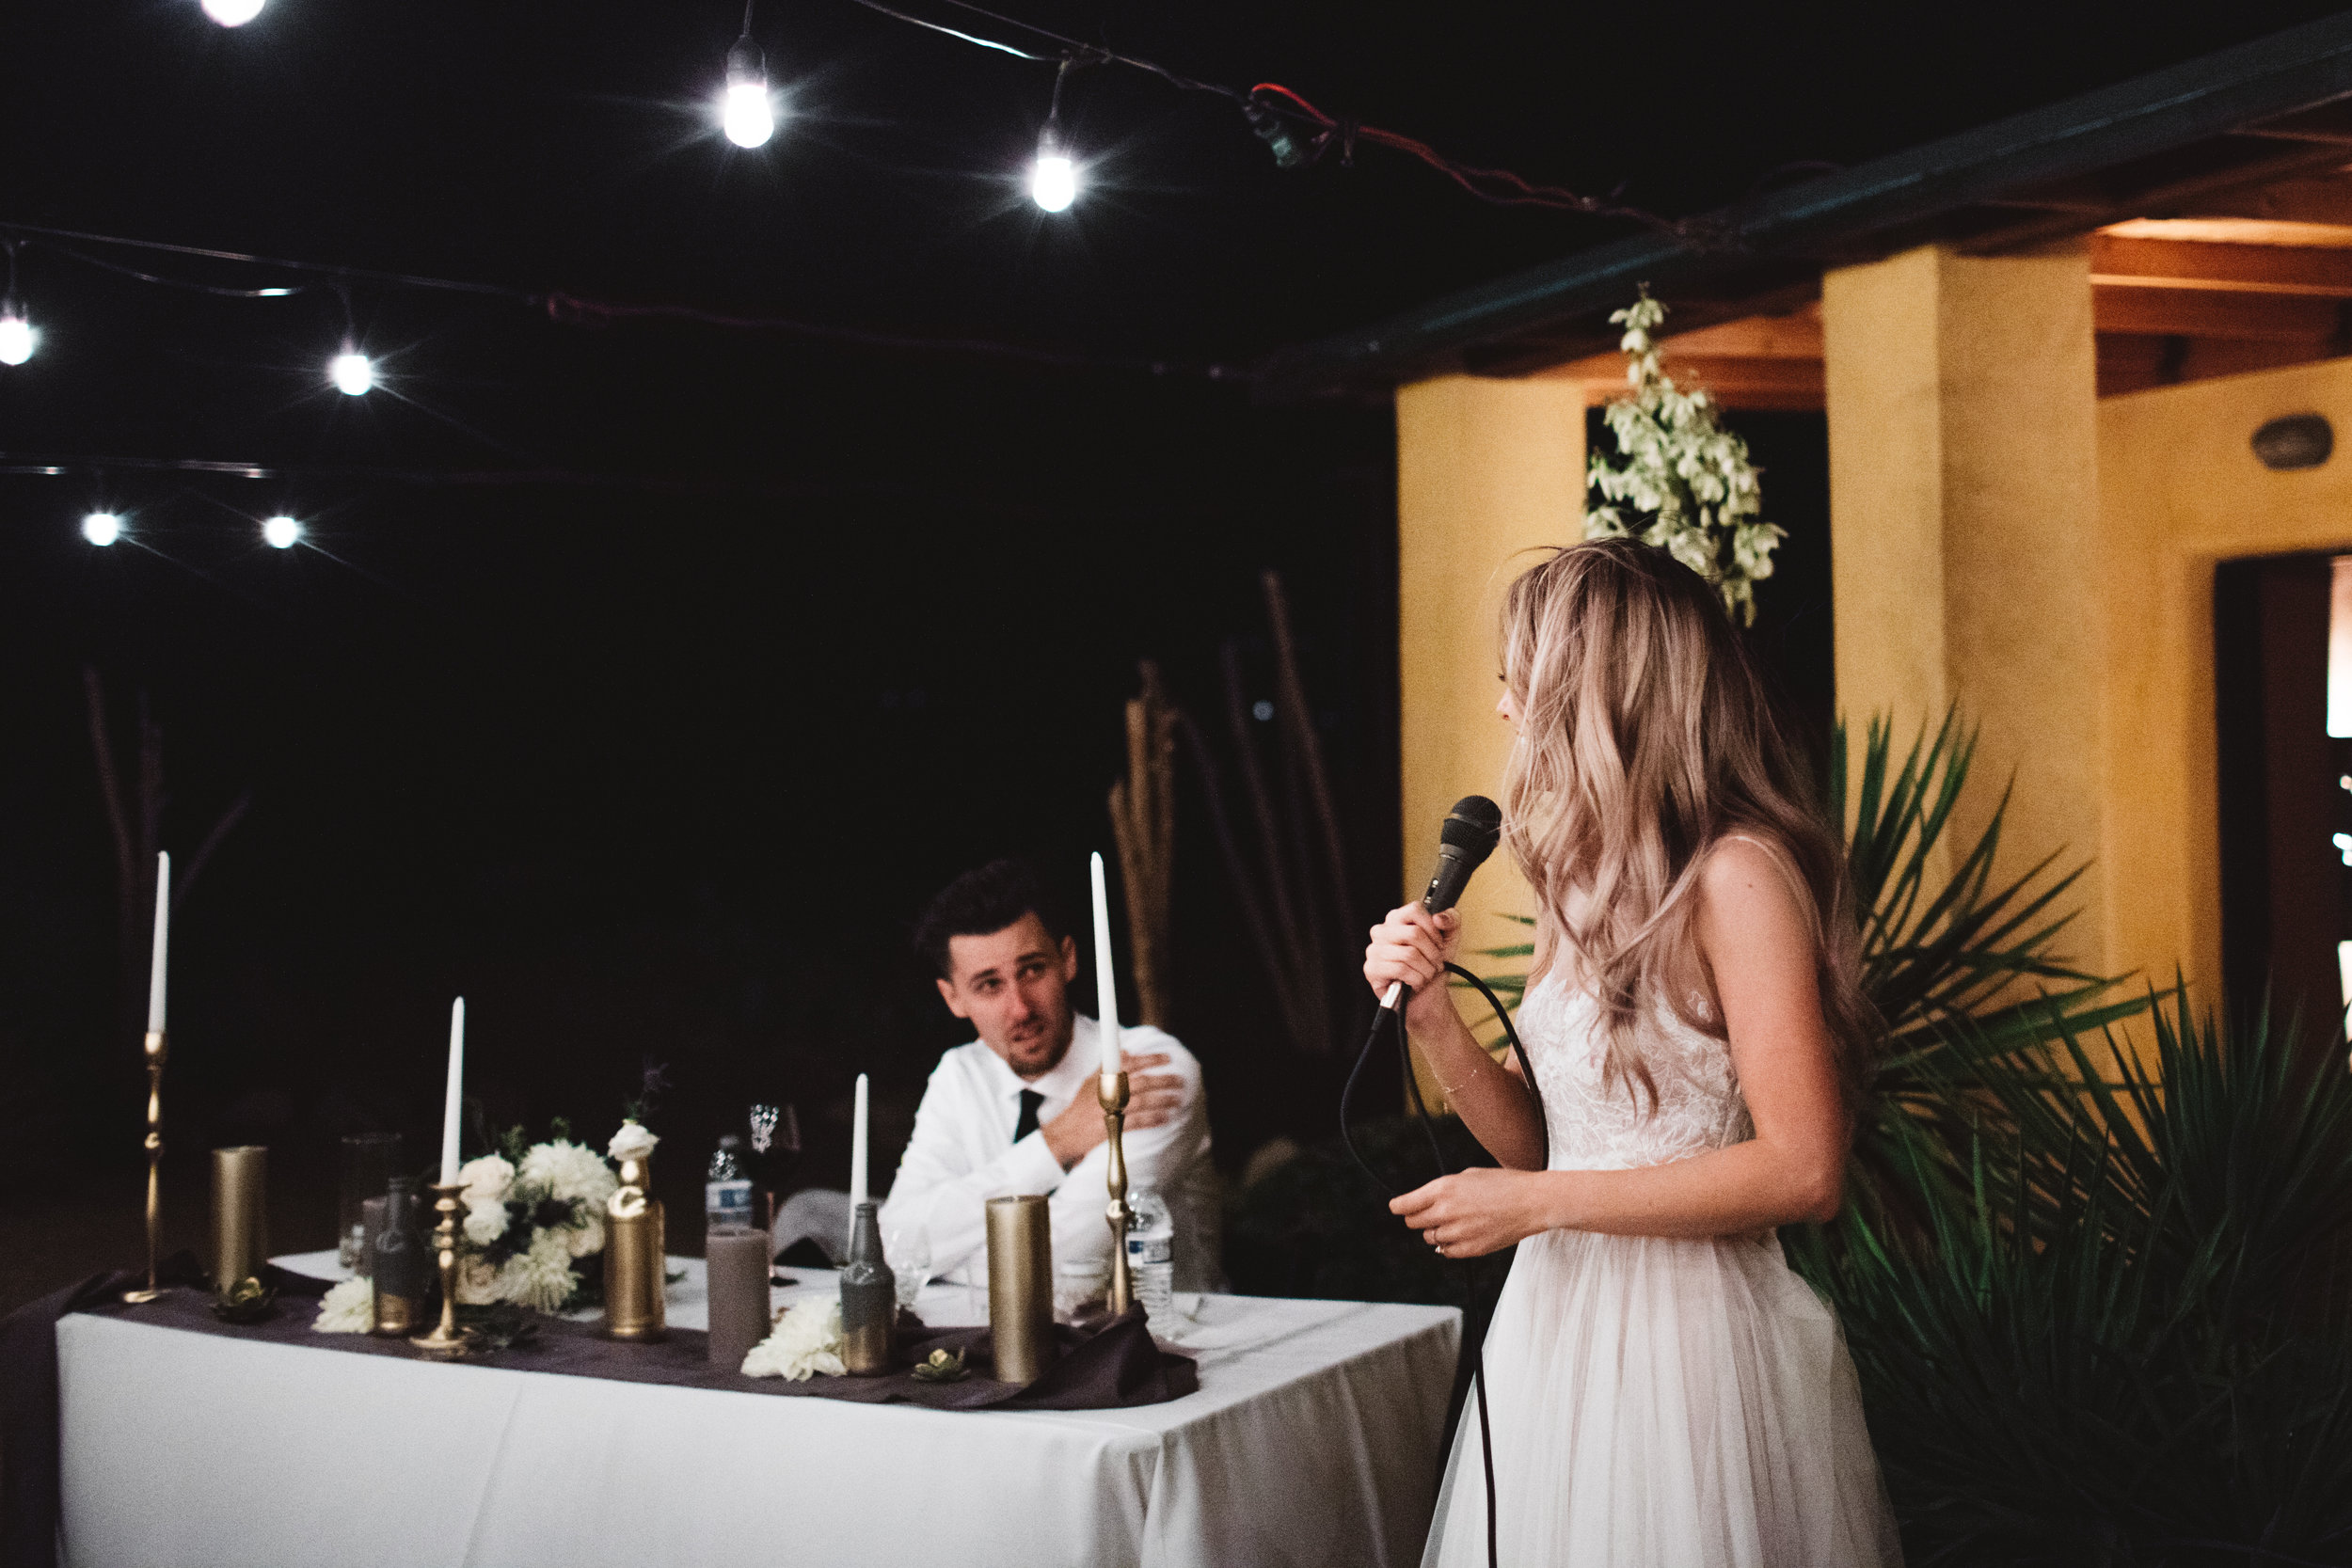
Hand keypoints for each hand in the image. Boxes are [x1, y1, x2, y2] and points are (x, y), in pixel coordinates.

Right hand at [1040, 1051, 1183, 1169]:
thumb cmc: (1079, 1108)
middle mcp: (1107, 1091)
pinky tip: (1166, 1117)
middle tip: (1180, 1080)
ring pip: (1143, 1101)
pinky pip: (1138, 1121)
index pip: (1130, 1063)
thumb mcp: (1090, 1083)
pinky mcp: (1111, 1127)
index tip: (1167, 1057)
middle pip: (1142, 1082)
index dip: (1150, 1059)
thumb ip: (1108, 1068)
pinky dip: (1153, 1118)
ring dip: (1163, 1100)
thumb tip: (1127, 1052)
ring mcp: (1109, 1109)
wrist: (1064, 1134)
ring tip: (1178, 1098)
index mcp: (1103, 1078)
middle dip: (1164, 1080)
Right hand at [1362, 903, 1459, 1025]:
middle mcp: (1381, 931)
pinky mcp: (1371, 969)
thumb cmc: (1433, 966)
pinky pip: (1400, 969)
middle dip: (1432, 954)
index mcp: (1396, 919)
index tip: (1438, 944)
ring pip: (1409, 954)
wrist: (1427, 996)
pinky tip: (1415, 983)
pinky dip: (1415, 979)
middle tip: (1435, 965)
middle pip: (1414, 933)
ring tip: (1425, 975)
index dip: (1432, 929)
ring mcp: (1374, 950)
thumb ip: (1452, 920)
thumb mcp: (1449, 939)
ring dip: (1426, 970)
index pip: (1414, 910)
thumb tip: (1439, 917)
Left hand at [1389, 1167, 1553, 1257]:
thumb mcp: (1468, 1176)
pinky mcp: (1470, 1249)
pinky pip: (1447, 1252)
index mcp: (1443, 1189)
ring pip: (1430, 1239)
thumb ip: (1443, 1190)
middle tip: (1429, 1214)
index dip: (1398, 1207)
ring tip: (1456, 1221)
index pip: (1404, 1205)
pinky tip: (1463, 1234)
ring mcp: (1458, 1233)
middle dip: (1418, 1218)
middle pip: (1413, 1223)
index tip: (1397, 1208)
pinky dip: (1450, 1245)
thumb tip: (1425, 1202)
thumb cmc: (1503, 1184)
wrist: (1532, 1202)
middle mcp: (1446, 1212)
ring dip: (1436, 1231)